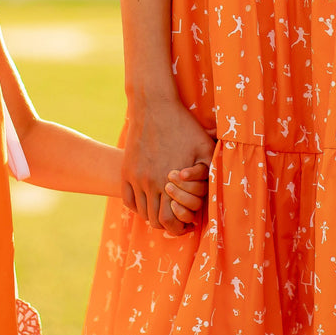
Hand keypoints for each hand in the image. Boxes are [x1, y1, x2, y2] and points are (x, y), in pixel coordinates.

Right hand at [123, 98, 214, 235]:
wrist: (154, 106)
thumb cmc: (184, 126)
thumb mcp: (204, 147)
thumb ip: (208, 172)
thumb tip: (209, 194)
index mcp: (169, 181)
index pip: (169, 220)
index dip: (179, 228)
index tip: (188, 225)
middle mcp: (149, 183)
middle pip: (155, 221)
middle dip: (168, 226)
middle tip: (179, 222)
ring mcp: (135, 177)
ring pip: (142, 212)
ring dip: (154, 216)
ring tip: (166, 212)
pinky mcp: (126, 171)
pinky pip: (128, 200)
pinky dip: (138, 207)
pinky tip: (150, 202)